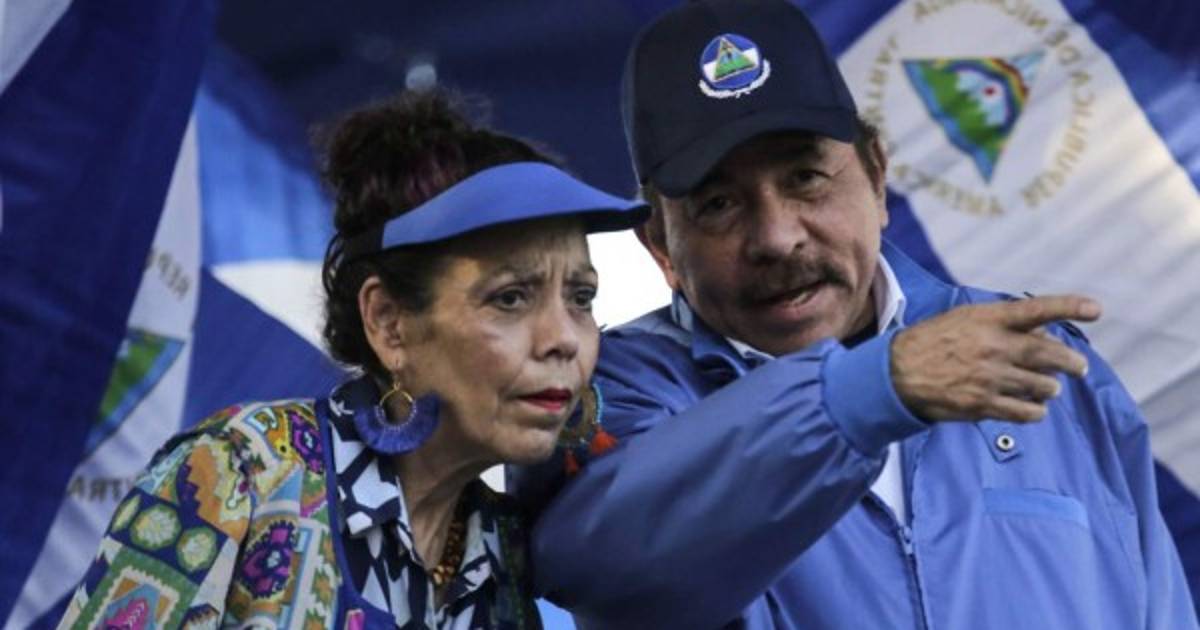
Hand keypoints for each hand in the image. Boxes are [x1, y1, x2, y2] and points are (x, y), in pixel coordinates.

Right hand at [891, 295, 1100, 421]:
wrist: (898, 372)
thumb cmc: (936, 341)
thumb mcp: (967, 318)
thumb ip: (1005, 323)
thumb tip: (1046, 335)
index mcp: (990, 319)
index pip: (1037, 310)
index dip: (1069, 307)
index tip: (1096, 310)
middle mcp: (994, 346)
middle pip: (1050, 355)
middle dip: (1072, 363)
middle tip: (1079, 368)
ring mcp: (990, 377)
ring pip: (1044, 387)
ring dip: (1050, 389)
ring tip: (1047, 388)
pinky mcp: (984, 404)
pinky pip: (1027, 413)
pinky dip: (1036, 411)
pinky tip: (1033, 408)